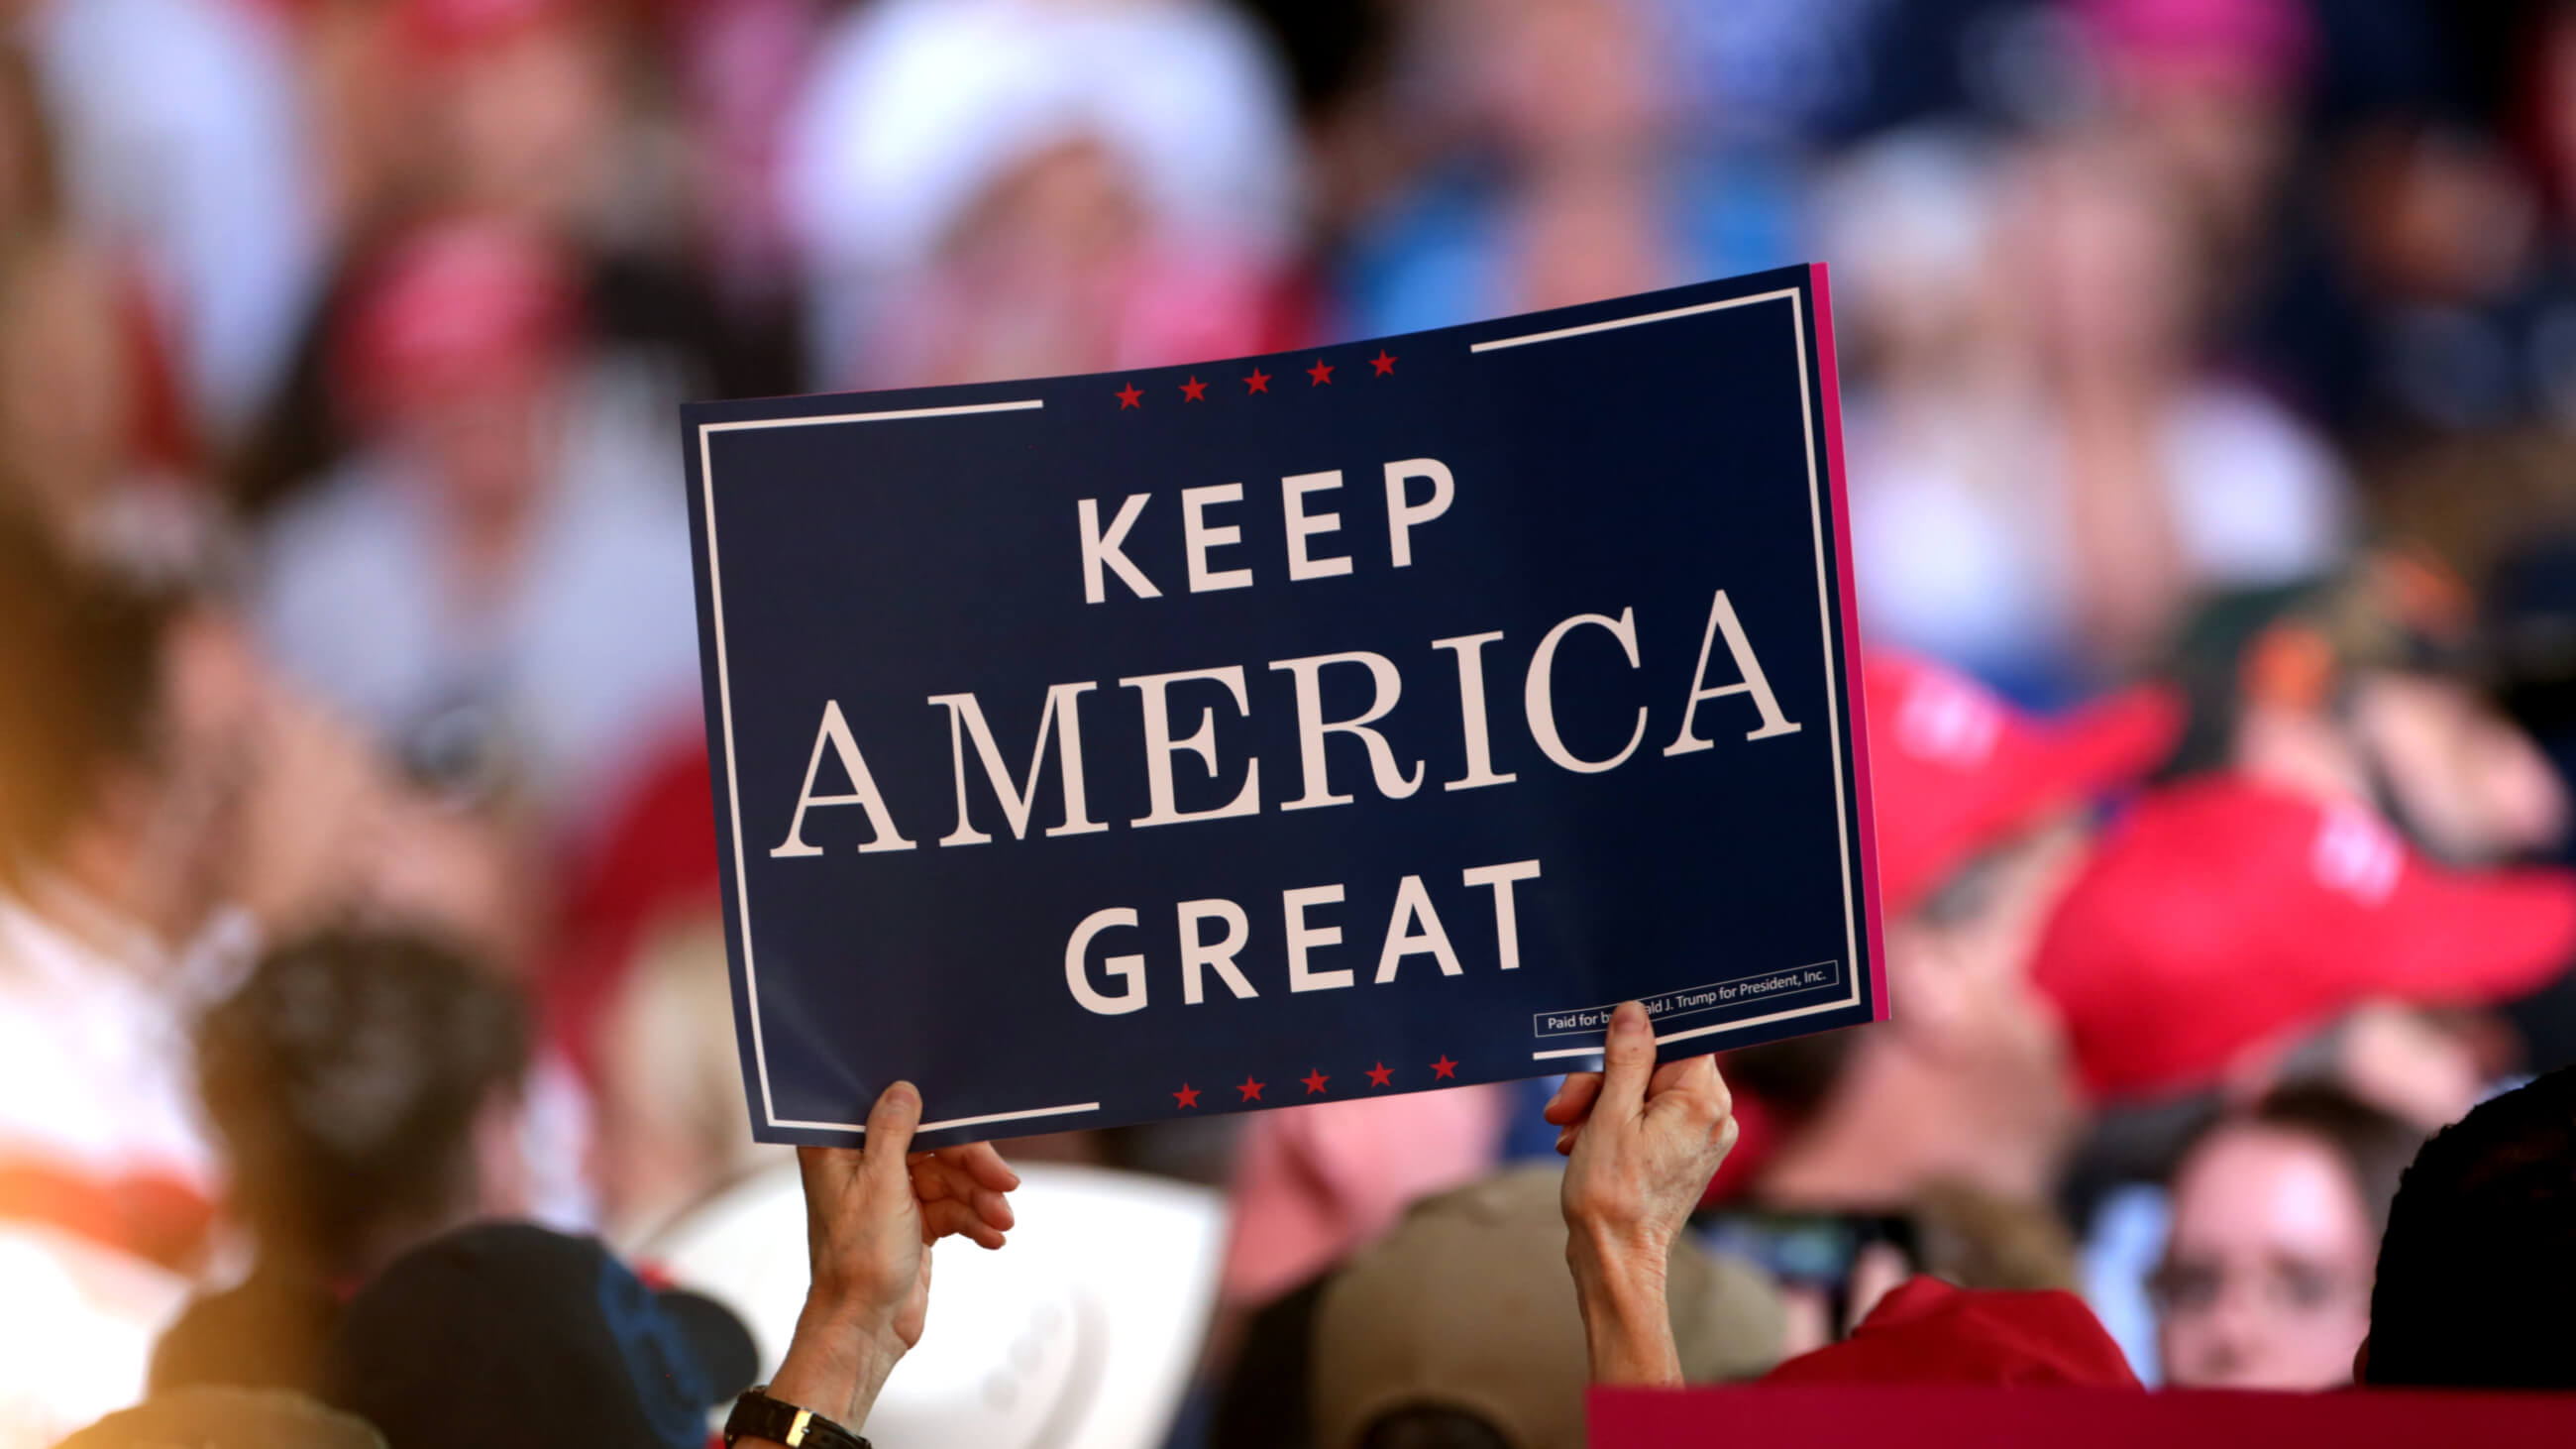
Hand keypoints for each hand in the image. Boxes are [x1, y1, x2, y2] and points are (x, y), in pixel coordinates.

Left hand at [755, 1082, 1019, 1437]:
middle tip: (1004, 1183)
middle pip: (933, 1146)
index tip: (974, 1129)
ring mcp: (891, 1196)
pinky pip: (952, 1208)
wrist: (865, 1328)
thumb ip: (892, 1132)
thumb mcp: (879, 1185)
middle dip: (972, 1167)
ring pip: (949, 1179)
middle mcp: (864, 1167)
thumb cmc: (857, 1262)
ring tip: (1001, 1222)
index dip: (938, 1118)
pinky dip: (974, 1220)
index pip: (897, 1115)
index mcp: (840, 1150)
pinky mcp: (912, 1222)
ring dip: (980, 1199)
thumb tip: (903, 1089)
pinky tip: (992, 1238)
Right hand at [1543, 1001, 1736, 1383]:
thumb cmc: (1611, 1195)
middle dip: (1604, 1079)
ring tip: (1570, 1131)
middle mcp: (1714, 1115)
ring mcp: (1701, 1135)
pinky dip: (1613, 1121)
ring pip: (1645, 1089)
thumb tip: (1635, 1012)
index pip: (1678, 1037)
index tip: (1599, 1048)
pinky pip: (1648, 1114)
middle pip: (1655, 1064)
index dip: (1634, 1038)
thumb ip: (1626, 1059)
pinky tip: (1582, 1140)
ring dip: (1601, 1102)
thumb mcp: (1610, 1115)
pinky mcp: (1684, 1151)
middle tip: (1566, 1106)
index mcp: (1703, 1100)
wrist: (1615, 1260)